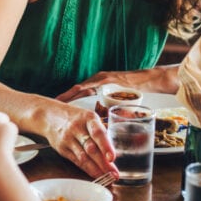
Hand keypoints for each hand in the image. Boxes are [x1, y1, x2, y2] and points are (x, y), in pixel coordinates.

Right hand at [45, 103, 117, 178]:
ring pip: (83, 157)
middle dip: (103, 163)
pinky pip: (76, 161)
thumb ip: (100, 132)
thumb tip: (114, 152)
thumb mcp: (89, 118)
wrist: (50, 116)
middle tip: (114, 174)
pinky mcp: (62, 149)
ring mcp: (68, 139)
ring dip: (96, 169)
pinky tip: (95, 174)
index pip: (98, 133)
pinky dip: (87, 169)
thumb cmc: (75, 118)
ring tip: (107, 177)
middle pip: (91, 148)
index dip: (105, 146)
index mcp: (88, 118)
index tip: (112, 158)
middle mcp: (77, 128)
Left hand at [56, 68, 176, 103]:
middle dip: (65, 97)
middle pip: (77, 89)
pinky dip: (84, 89)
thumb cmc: (135, 91)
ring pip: (82, 87)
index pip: (80, 93)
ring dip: (71, 94)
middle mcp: (98, 81)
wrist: (148, 80)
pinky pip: (93, 85)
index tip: (57, 106)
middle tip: (52, 104)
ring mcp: (102, 79)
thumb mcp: (118, 100)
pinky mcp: (107, 78)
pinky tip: (76, 93)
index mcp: (99, 86)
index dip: (68, 99)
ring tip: (60, 101)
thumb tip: (101, 122)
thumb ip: (109, 107)